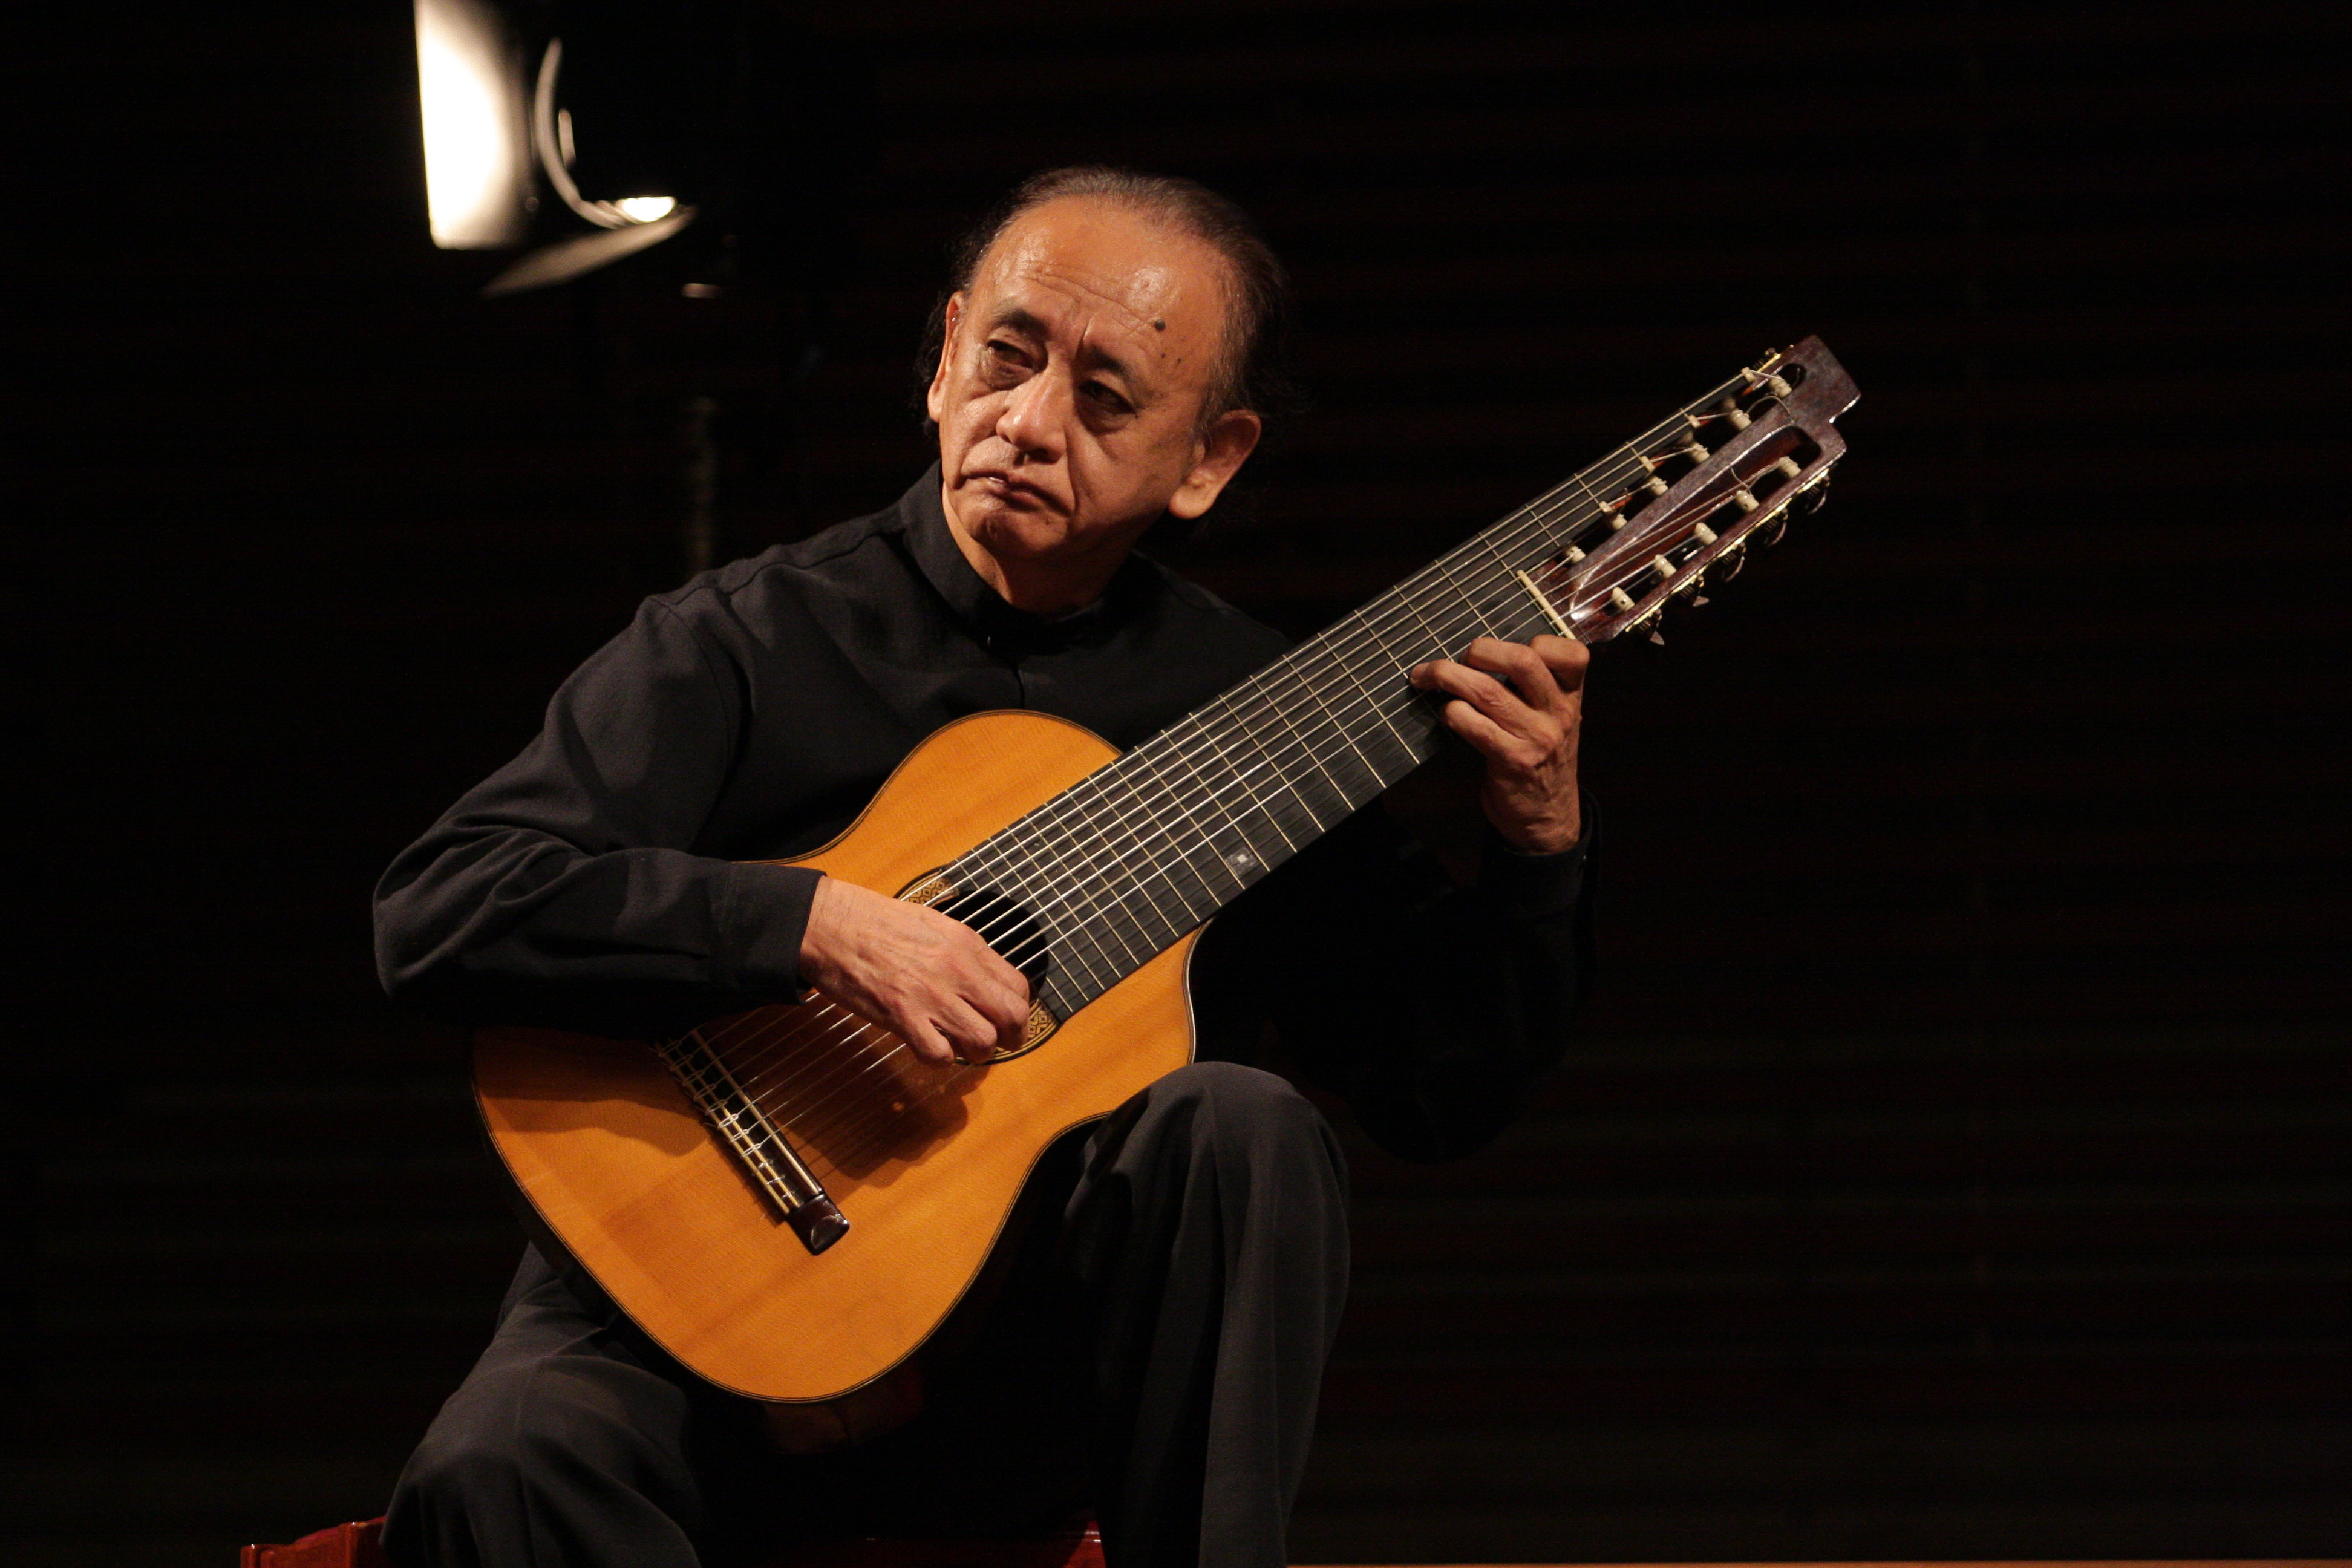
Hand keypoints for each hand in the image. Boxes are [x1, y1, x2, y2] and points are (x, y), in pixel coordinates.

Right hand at [797, 876, 1031, 1065]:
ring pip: (982, 1041)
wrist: (833, 925)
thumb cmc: (877, 923)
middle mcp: (957, 970)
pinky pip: (939, 1055)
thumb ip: (964, 953)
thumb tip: (985, 980)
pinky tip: (926, 1045)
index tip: (1005, 1019)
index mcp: (968, 945)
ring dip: (975, 1053)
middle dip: (1010, 1038)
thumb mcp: (935, 925)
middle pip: (1012, 1018)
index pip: (1018, 988)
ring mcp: (931, 995)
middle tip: (995, 1042)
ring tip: (958, 1046)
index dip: (1018, 1011)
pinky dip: (938, 1059)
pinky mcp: (902, 1016)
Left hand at [1408, 633, 1586, 852]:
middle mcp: (1558, 714)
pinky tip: (1445, 714)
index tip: (1509, 650)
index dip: (1541, 641)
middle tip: (1461, 658)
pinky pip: (1472, 724)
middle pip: (1523, 660)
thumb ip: (1534, 688)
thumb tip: (1478, 654)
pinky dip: (1451, 712)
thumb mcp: (1553, 719)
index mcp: (1571, 697)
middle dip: (1480, 650)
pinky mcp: (1511, 760)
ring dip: (1446, 676)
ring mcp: (1536, 737)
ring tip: (1425, 676)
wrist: (1548, 818)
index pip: (1572, 653)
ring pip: (1486, 690)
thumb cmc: (1541, 759)